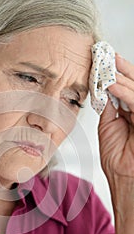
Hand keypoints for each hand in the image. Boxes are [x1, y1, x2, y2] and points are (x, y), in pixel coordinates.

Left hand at [98, 54, 133, 233]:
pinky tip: (112, 85)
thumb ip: (109, 108)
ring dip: (123, 77)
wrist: (124, 179)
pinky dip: (126, 94)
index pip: (127, 87)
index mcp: (132, 111)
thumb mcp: (109, 128)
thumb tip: (104, 89)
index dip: (117, 73)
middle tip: (106, 54)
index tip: (103, 60)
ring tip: (107, 66)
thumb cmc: (117, 158)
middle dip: (121, 69)